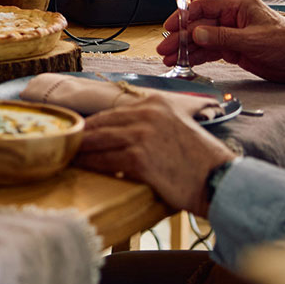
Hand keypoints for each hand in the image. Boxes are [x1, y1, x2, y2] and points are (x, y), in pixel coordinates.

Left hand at [77, 99, 237, 215]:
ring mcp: (142, 135)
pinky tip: (80, 167)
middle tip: (64, 142)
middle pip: (102, 124)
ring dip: (80, 149)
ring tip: (66, 154)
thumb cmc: (200, 160)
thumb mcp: (177, 127)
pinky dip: (89, 164)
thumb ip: (152, 123)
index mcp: (156, 103)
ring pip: (99, 140)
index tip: (78, 131)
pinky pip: (104, 160)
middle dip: (81, 135)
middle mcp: (147, 114)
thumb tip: (124, 131)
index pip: (113, 112)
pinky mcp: (139, 158)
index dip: (93, 124)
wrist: (220, 180)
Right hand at [157, 0, 284, 82]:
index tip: (170, 26)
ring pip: (203, 39)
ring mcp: (232, 33)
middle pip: (200, 24)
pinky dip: (198, 56)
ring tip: (168, 58)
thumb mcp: (252, 40)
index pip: (205, 6)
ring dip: (186, 48)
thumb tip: (196, 34)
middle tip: (164, 48)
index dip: (185, 15)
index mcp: (238, 5)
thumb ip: (222, 37)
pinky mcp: (234, 48)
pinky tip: (185, 62)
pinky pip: (211, 50)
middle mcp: (233, 17)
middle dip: (181, 36)